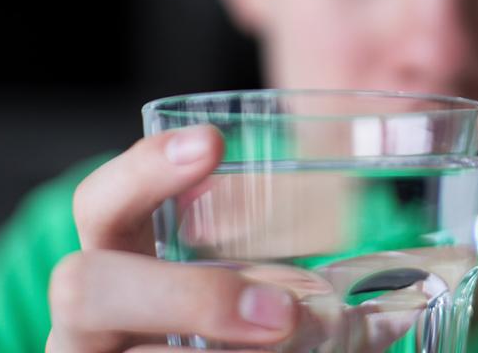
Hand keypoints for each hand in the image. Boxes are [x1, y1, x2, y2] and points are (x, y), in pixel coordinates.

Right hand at [47, 126, 299, 351]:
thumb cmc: (226, 341)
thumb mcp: (249, 308)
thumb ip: (299, 300)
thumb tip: (394, 313)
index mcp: (119, 270)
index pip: (101, 205)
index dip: (142, 170)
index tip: (213, 143)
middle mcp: (87, 323)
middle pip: (83, 287)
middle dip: (190, 297)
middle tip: (282, 315)